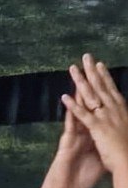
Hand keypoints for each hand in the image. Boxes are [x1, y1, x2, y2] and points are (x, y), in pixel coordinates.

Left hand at [65, 54, 127, 179]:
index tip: (99, 64)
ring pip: (92, 95)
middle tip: (86, 56)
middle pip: (101, 86)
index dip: (105, 76)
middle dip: (93, 71)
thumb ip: (121, 121)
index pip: (111, 89)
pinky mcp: (98, 128)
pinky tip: (64, 97)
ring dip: (81, 81)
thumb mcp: (126, 131)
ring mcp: (106, 117)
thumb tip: (121, 117)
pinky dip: (74, 105)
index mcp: (122, 110)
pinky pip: (83, 115)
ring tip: (73, 69)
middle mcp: (115, 109)